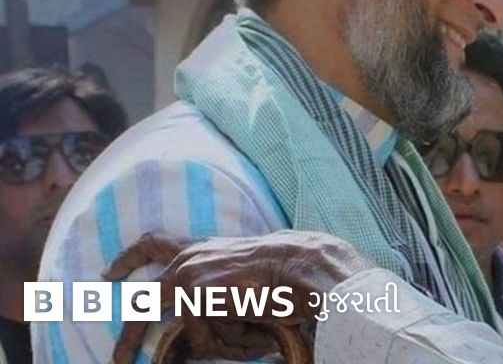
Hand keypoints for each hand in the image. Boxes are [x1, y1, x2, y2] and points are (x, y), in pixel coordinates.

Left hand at [103, 230, 372, 362]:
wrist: (300, 264)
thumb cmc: (283, 272)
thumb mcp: (242, 277)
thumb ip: (215, 290)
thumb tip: (196, 329)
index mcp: (200, 248)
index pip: (153, 243)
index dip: (128, 259)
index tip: (109, 274)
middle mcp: (186, 258)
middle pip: (144, 305)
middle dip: (129, 337)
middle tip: (117, 359)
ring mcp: (186, 275)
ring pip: (182, 332)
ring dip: (217, 345)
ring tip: (251, 341)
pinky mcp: (194, 294)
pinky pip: (202, 339)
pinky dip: (228, 345)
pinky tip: (252, 336)